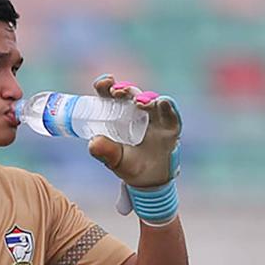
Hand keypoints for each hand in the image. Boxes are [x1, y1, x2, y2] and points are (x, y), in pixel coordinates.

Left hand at [88, 75, 181, 224]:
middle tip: (116, 92)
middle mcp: (137, 112)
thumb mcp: (114, 160)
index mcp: (119, 114)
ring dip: (144, 97)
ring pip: (151, 100)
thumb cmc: (129, 165)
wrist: (150, 180)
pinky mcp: (171, 126)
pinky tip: (162, 103)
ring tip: (138, 102)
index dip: (106, 86)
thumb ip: (104, 151)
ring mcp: (155, 117)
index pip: (111, 94)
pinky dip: (167, 106)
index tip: (104, 84)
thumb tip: (93, 142)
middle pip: (131, 94)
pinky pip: (171, 113)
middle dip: (124, 90)